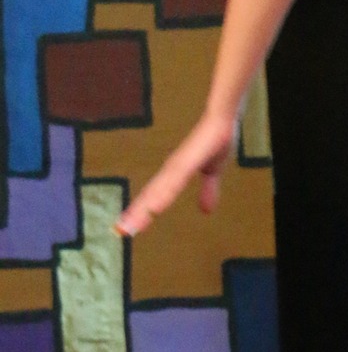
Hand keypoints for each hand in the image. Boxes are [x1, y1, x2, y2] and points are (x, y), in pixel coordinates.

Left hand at [116, 110, 238, 236]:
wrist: (222, 119)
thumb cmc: (215, 141)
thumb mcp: (213, 172)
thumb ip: (208, 190)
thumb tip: (206, 211)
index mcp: (174, 175)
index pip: (154, 197)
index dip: (140, 213)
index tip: (126, 229)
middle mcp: (171, 171)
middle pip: (150, 197)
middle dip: (136, 215)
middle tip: (120, 232)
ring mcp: (177, 166)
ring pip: (157, 192)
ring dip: (144, 209)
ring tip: (131, 225)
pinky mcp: (187, 162)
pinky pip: (173, 182)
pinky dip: (163, 196)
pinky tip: (155, 208)